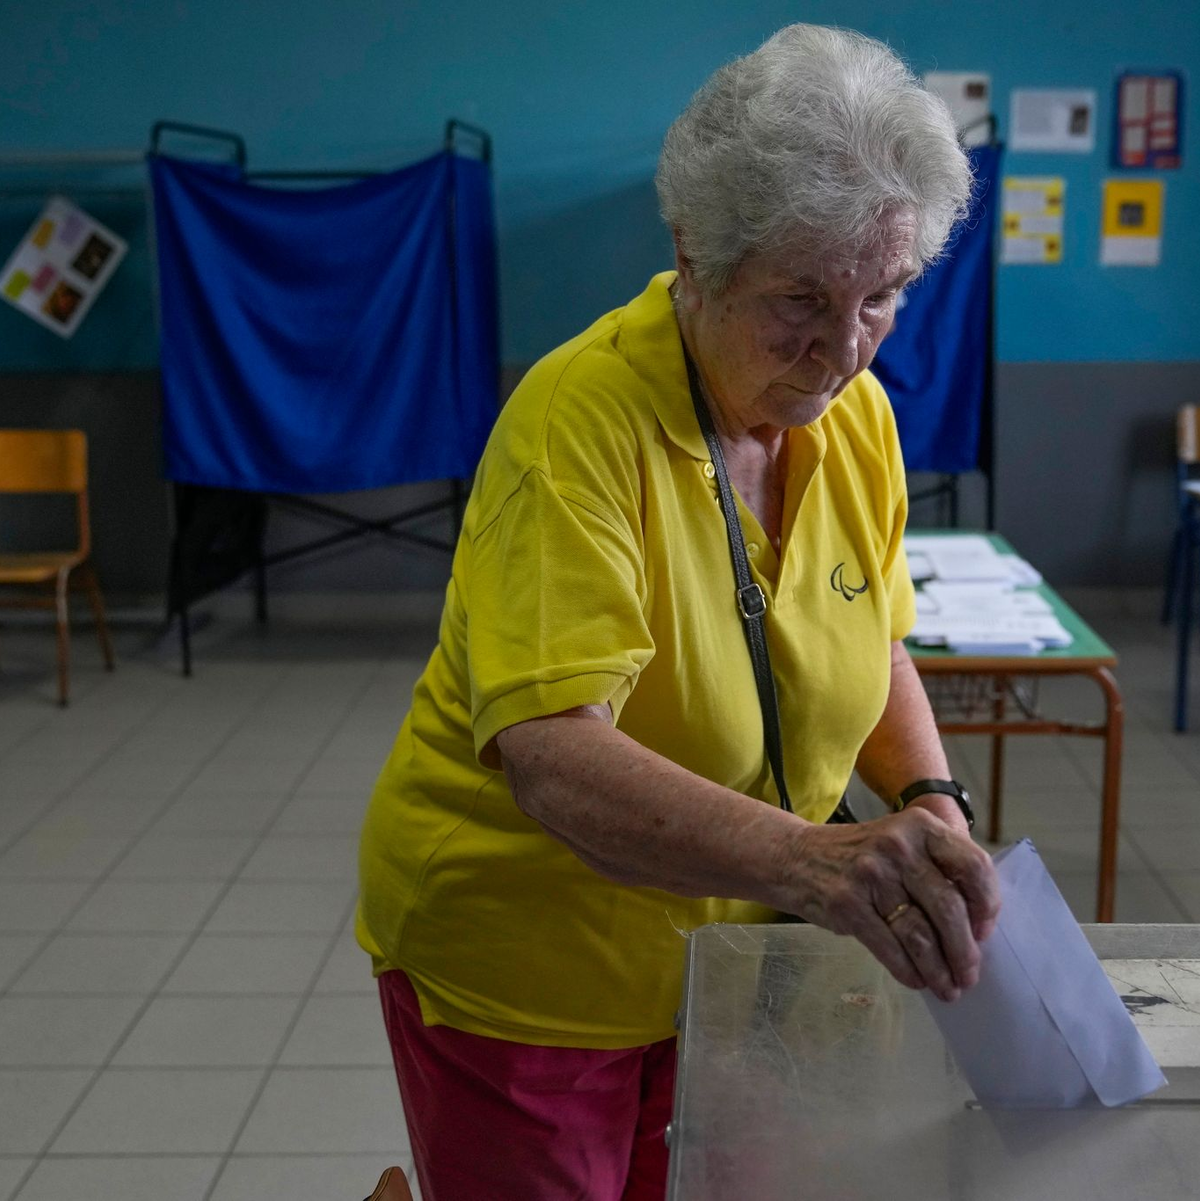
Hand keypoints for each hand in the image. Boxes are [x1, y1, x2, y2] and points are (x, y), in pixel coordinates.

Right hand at [784, 807, 1000, 1001]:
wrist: (796, 857)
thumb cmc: (861, 856)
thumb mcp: (902, 842)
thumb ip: (937, 868)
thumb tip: (976, 926)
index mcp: (920, 825)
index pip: (973, 866)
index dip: (986, 906)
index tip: (983, 932)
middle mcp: (898, 845)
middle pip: (948, 907)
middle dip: (964, 951)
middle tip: (969, 976)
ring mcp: (871, 874)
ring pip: (920, 934)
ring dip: (939, 970)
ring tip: (948, 988)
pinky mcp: (848, 904)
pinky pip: (890, 948)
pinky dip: (909, 971)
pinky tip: (916, 980)